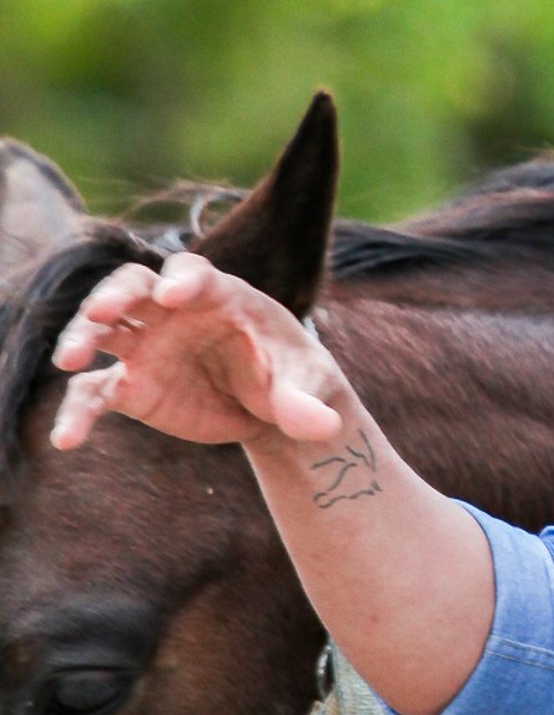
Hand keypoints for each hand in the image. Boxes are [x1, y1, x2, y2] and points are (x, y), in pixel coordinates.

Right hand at [49, 253, 346, 454]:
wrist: (272, 408)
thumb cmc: (295, 378)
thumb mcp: (308, 387)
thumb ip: (307, 402)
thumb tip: (324, 428)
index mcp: (221, 297)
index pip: (194, 275)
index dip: (182, 281)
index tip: (173, 296)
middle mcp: (174, 314)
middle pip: (132, 287)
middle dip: (114, 295)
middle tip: (102, 314)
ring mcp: (148, 347)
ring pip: (103, 330)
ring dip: (82, 337)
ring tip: (70, 361)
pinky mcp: (132, 387)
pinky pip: (95, 394)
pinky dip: (78, 413)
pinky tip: (66, 439)